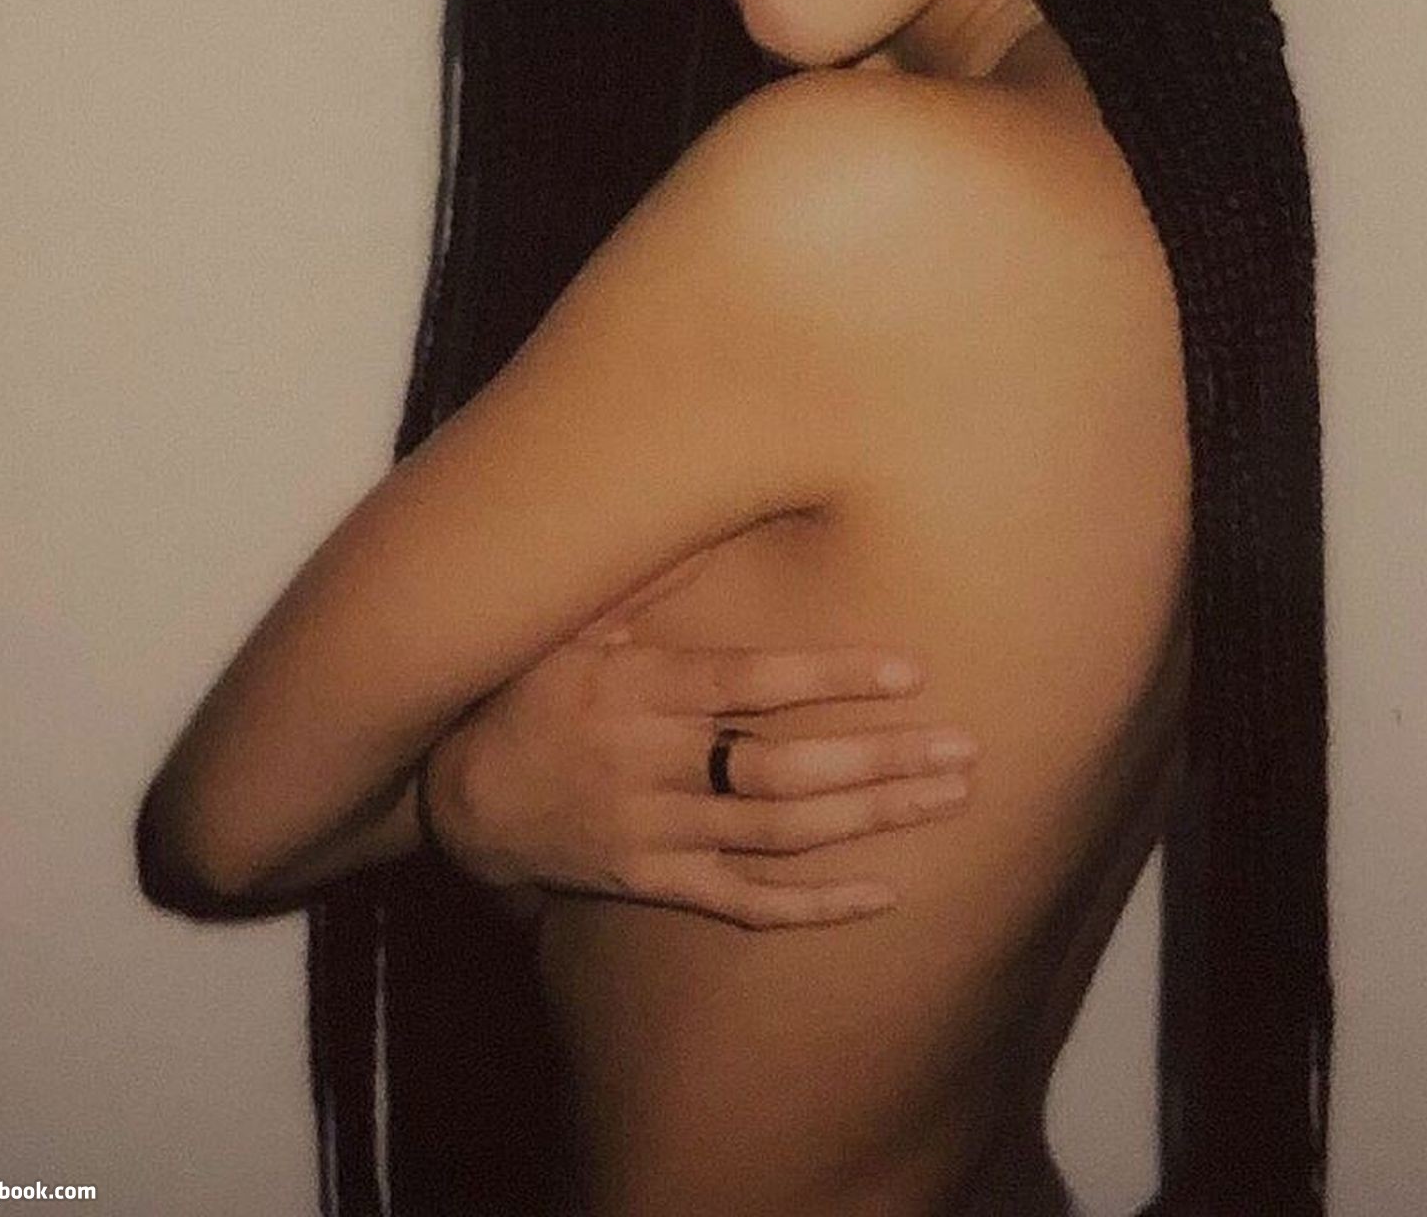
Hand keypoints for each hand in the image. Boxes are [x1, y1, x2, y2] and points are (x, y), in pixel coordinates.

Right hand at [421, 624, 977, 928]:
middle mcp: (653, 762)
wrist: (463, 801)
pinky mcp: (655, 882)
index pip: (749, 682)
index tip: (907, 671)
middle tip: (964, 749)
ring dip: (870, 820)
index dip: (829, 678)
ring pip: (779, 835)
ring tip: (948, 800)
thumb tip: (708, 521)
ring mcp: (656, 830)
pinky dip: (814, 905)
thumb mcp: (569, 624)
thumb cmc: (528, 692)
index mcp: (640, 688)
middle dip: (878, 760)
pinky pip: (743, 902)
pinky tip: (883, 894)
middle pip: (782, 768)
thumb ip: (644, 583)